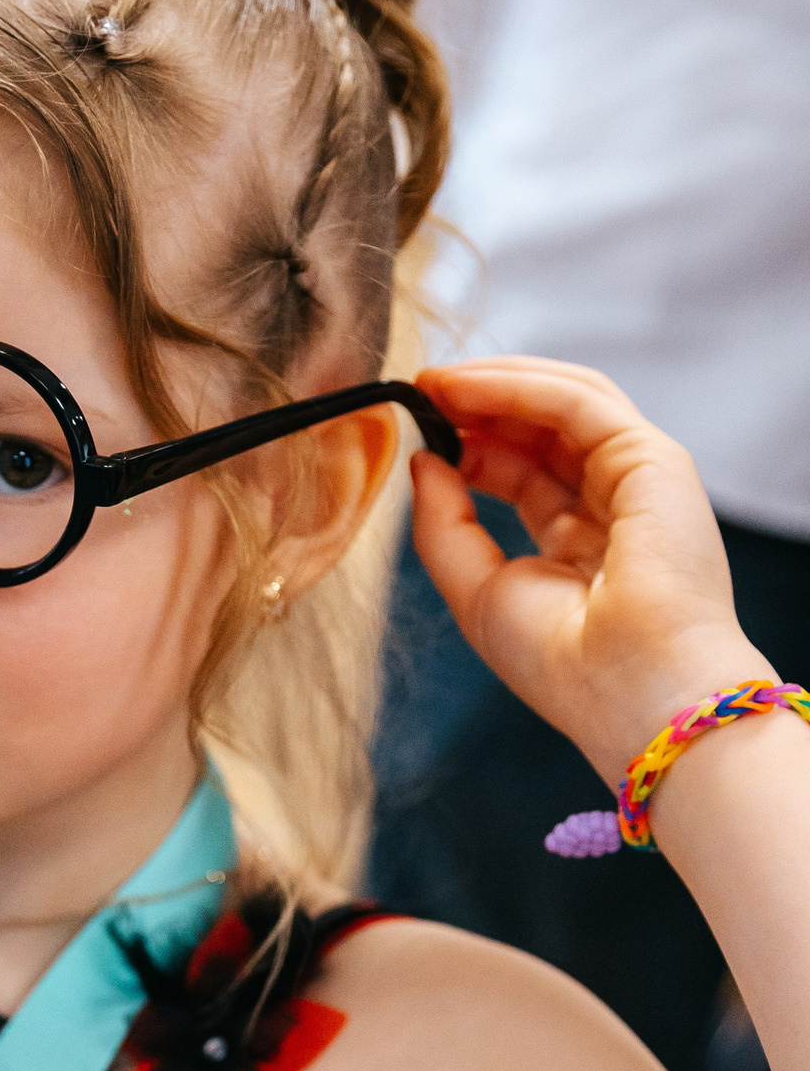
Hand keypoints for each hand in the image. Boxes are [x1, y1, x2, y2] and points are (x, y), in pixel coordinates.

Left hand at [408, 357, 764, 784]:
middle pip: (544, 431)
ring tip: (435, 381)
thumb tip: (424, 460)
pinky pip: (579, 401)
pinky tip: (465, 386)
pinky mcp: (652, 458)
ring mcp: (637, 479)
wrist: (629, 689)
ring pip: (566, 403)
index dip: (471, 445)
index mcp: (579, 547)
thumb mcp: (477, 590)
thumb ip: (444, 525)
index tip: (419, 430)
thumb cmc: (562, 663)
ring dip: (496, 384)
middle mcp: (613, 507)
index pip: (523, 474)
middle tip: (421, 390)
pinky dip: (519, 387)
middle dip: (480, 405)